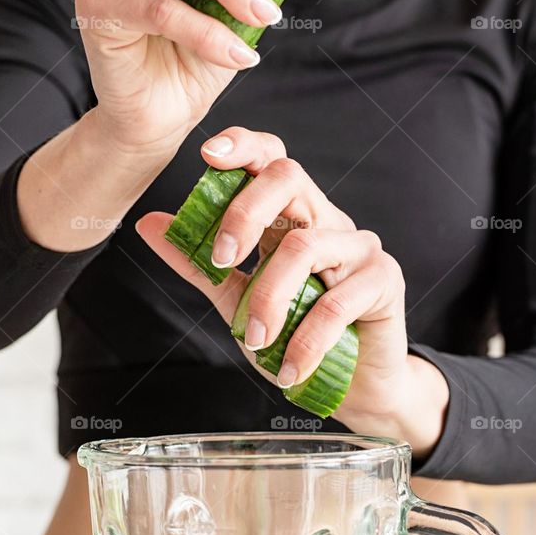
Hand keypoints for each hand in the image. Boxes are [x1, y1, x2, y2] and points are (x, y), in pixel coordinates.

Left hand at [135, 128, 447, 448]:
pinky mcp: (385, 280)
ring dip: (269, 299)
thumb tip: (150, 224)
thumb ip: (201, 265)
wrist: (352, 388)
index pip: (271, 160)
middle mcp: (328, 221)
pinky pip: (336, 303)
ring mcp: (360, 246)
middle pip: (288, 177)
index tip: (207, 155)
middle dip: (244, 213)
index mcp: (293, 217)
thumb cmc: (296, 339)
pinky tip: (290, 370)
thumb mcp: (238, 302)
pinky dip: (305, 341)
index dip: (244, 146)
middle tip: (220, 260)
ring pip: (304, 247)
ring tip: (255, 343)